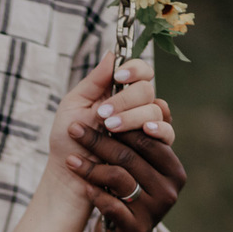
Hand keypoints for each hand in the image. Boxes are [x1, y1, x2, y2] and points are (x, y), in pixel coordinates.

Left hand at [47, 53, 172, 199]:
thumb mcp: (73, 108)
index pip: (141, 72)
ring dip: (133, 118)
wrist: (68, 178)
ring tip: (108, 129)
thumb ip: (93, 82)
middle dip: (126, 101)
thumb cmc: (67, 142)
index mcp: (121, 94)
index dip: (135, 69)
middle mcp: (138, 109)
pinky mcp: (153, 152)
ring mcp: (148, 130)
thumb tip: (112, 53)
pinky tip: (145, 131)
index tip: (118, 77)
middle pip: (148, 91)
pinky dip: (157, 132)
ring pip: (157, 113)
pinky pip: (165, 138)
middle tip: (102, 116)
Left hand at [64, 117, 185, 231]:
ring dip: (89, 167)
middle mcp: (170, 186)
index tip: (96, 111)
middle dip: (99, 140)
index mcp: (172, 165)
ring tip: (70, 159)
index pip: (149, 134)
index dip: (122, 121)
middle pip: (130, 154)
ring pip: (118, 177)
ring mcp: (156, 209)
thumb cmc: (123, 186)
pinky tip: (82, 186)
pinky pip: (111, 204)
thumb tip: (125, 79)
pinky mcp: (138, 227)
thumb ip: (136, 126)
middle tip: (73, 128)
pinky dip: (93, 192)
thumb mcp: (134, 158)